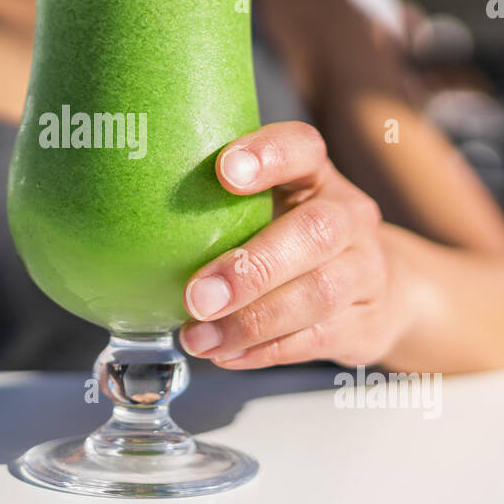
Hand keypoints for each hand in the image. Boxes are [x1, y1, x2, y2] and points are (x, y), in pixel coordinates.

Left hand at [179, 121, 413, 368]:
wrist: (382, 289)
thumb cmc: (294, 239)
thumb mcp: (267, 209)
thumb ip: (215, 207)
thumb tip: (122, 217)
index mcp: (316, 176)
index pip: (303, 148)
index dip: (268, 155)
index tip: (223, 170)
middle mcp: (348, 216)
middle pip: (315, 232)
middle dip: (252, 267)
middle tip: (197, 296)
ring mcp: (364, 270)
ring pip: (319, 293)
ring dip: (252, 321)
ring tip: (199, 338)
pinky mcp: (364, 322)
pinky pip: (317, 339)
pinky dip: (265, 350)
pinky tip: (226, 354)